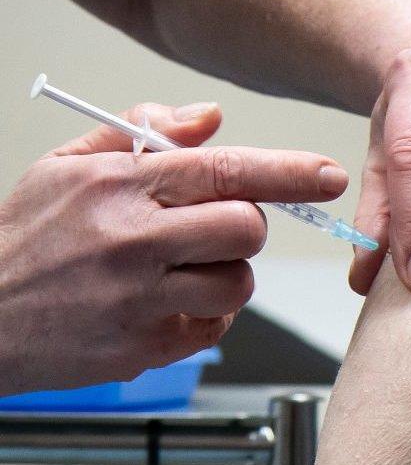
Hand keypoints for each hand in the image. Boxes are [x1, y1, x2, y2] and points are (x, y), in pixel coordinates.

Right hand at [0, 103, 347, 394]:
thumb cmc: (25, 238)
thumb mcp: (69, 166)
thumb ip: (144, 133)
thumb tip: (210, 117)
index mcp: (122, 186)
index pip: (225, 170)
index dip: (288, 173)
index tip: (327, 174)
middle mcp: (135, 240)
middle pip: (247, 229)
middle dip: (244, 227)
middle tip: (213, 229)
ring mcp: (140, 298)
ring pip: (238, 283)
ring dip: (226, 275)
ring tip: (182, 271)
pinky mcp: (143, 347)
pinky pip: (215, 328)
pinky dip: (206, 315)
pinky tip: (168, 304)